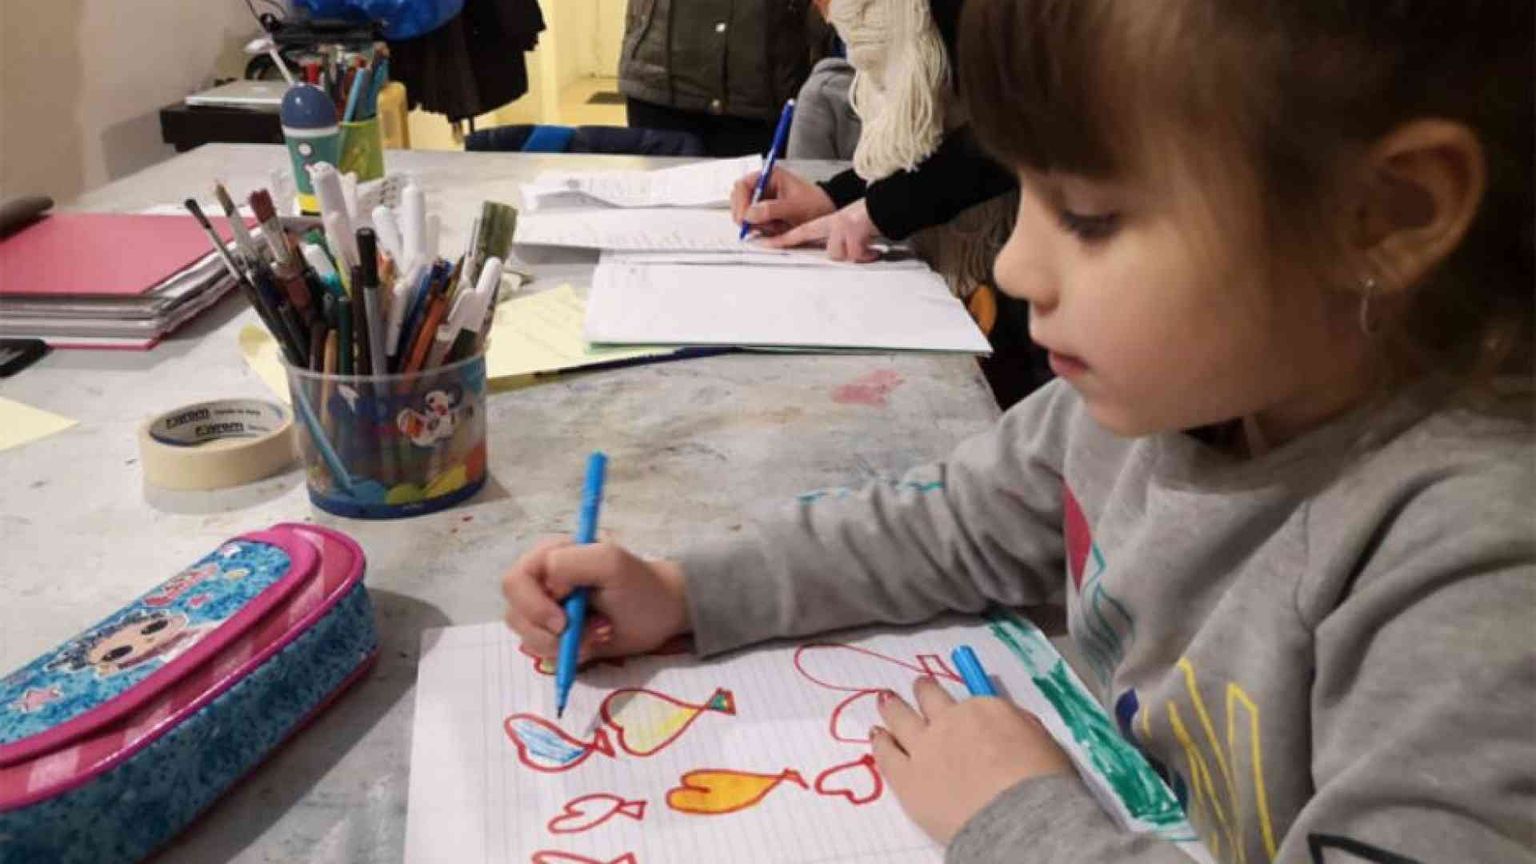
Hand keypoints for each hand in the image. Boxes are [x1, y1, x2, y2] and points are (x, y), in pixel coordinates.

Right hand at [501, 538, 690, 663]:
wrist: (660, 613)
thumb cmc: (638, 583)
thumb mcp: (610, 562)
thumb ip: (572, 562)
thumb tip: (547, 584)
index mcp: (548, 557)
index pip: (515, 581)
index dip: (534, 605)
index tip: (564, 621)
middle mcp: (541, 583)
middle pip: (515, 614)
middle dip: (549, 633)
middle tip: (587, 634)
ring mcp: (545, 612)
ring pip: (527, 637)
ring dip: (562, 646)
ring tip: (599, 634)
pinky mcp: (555, 636)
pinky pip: (542, 653)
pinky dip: (567, 655)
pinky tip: (594, 643)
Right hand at [731, 167, 835, 235]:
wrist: (825, 214)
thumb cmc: (815, 204)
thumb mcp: (794, 207)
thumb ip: (772, 209)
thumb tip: (750, 213)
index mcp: (768, 176)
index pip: (742, 186)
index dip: (740, 202)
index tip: (744, 219)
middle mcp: (762, 186)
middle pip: (738, 200)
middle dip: (746, 216)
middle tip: (756, 228)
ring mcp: (761, 200)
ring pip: (745, 214)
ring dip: (756, 224)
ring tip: (775, 226)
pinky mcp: (763, 213)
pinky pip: (753, 223)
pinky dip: (761, 229)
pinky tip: (775, 228)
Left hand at [763, 199, 879, 262]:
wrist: (886, 204)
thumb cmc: (869, 216)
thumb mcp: (848, 226)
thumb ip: (836, 239)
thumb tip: (834, 256)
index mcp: (828, 222)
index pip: (800, 232)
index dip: (782, 240)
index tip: (763, 244)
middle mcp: (833, 223)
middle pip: (831, 253)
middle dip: (848, 255)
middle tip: (859, 248)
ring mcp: (843, 226)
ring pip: (843, 254)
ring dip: (858, 254)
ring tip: (868, 246)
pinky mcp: (854, 230)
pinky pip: (857, 254)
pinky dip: (868, 255)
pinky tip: (874, 248)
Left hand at [872, 677, 1073, 843]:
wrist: (1016, 818)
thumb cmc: (1042, 784)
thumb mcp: (1043, 744)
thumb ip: (1020, 728)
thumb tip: (1009, 724)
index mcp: (985, 710)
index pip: (971, 700)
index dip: (964, 704)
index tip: (961, 705)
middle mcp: (950, 721)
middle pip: (930, 698)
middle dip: (924, 691)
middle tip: (918, 686)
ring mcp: (924, 748)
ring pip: (901, 718)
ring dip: (893, 708)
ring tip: (885, 701)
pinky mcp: (906, 777)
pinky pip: (886, 754)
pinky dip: (880, 742)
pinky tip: (877, 737)